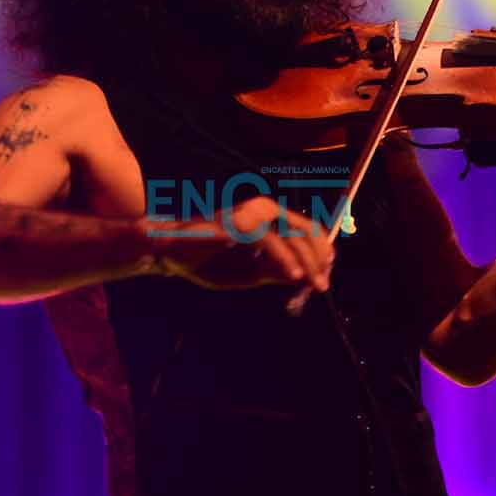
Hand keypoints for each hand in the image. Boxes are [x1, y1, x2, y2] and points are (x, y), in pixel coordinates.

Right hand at [149, 196, 333, 291]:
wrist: (168, 253)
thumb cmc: (208, 261)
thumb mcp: (249, 272)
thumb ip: (275, 273)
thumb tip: (304, 279)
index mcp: (266, 219)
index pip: (305, 230)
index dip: (321, 252)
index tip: (327, 275)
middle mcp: (261, 210)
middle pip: (302, 231)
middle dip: (318, 259)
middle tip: (323, 284)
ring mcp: (247, 215)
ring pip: (288, 235)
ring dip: (304, 261)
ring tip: (311, 282)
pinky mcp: (234, 224)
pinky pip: (265, 241)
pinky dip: (282, 258)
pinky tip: (293, 275)